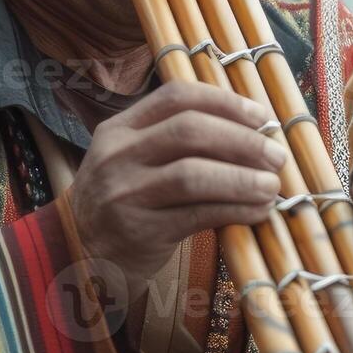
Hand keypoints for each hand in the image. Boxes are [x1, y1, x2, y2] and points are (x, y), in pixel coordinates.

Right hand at [66, 82, 283, 299]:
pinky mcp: (139, 232)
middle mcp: (118, 155)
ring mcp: (125, 193)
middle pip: (189, 131)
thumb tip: (253, 132)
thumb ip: (174, 141)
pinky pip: (197, 215)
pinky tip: (257, 212)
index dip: (226, 102)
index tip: (261, 117)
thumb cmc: (122, 203)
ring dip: (242, 178)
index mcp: (119, 128)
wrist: (76, 254)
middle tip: (276, 156)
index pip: (177, 97)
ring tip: (272, 186)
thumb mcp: (132, 160)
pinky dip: (235, 210)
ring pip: (193, 174)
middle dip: (243, 141)